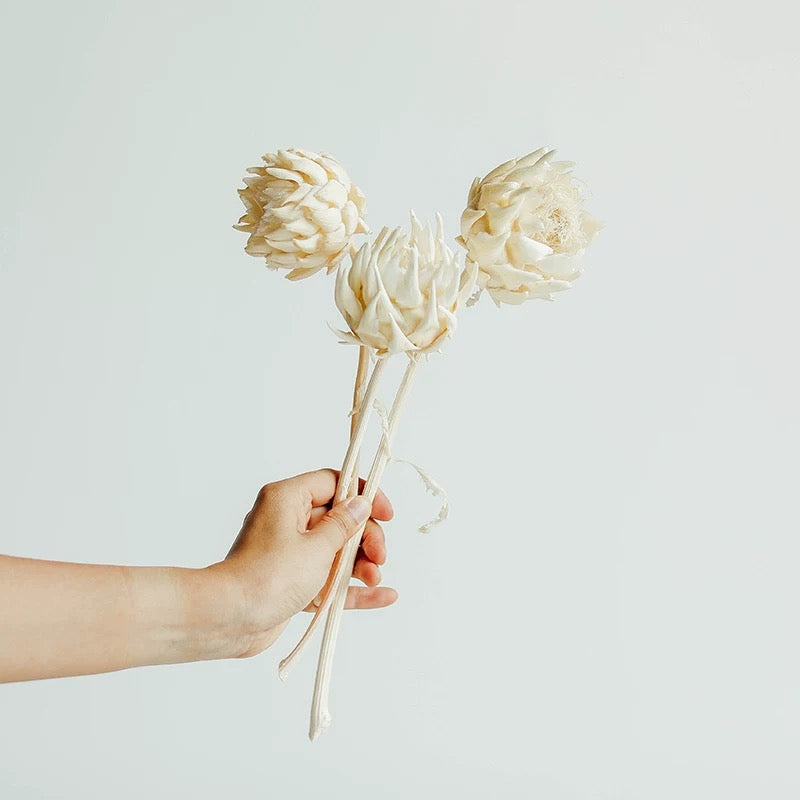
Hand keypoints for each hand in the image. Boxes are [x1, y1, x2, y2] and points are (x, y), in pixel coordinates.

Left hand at [211, 468, 397, 657]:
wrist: (229, 619)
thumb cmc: (269, 576)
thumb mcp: (316, 547)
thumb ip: (343, 524)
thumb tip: (360, 503)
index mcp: (288, 499)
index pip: (333, 483)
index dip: (363, 496)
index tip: (386, 514)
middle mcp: (287, 521)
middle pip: (338, 519)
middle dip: (365, 537)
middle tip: (380, 556)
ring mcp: (290, 553)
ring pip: (336, 551)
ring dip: (361, 564)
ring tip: (375, 579)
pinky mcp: (292, 582)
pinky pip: (328, 579)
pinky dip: (352, 587)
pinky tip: (383, 595)